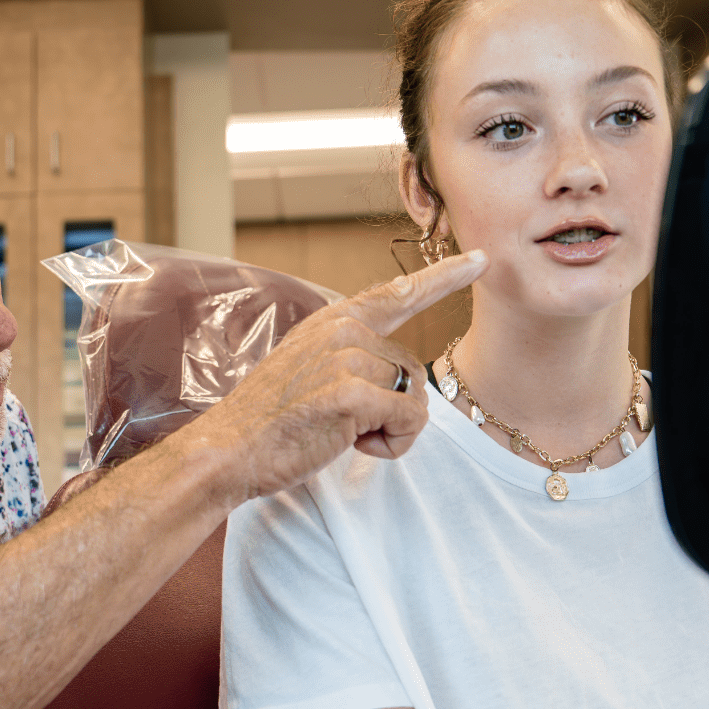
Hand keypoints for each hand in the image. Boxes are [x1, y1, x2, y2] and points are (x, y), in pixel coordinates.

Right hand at [175, 250, 486, 500]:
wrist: (227, 450)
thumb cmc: (270, 421)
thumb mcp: (307, 369)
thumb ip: (348, 355)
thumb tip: (398, 371)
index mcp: (333, 321)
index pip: (397, 293)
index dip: (444, 278)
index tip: (481, 258)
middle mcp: (343, 330)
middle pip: (413, 368)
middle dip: (392, 407)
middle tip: (342, 423)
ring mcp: (347, 358)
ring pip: (415, 397)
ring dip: (390, 428)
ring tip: (341, 432)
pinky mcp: (352, 392)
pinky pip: (411, 421)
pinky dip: (392, 444)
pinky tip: (350, 444)